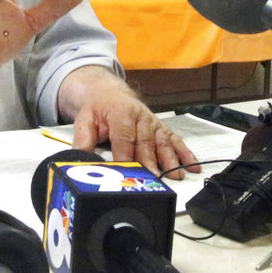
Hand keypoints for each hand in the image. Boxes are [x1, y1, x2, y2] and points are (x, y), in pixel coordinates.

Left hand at [70, 86, 200, 179]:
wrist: (111, 95)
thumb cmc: (98, 110)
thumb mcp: (85, 120)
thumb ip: (82, 140)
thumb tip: (78, 159)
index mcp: (121, 113)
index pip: (124, 137)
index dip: (127, 155)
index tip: (130, 171)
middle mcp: (141, 117)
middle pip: (146, 142)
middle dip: (150, 161)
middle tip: (154, 177)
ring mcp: (154, 123)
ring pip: (163, 142)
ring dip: (171, 159)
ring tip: (176, 175)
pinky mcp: (163, 128)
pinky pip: (176, 140)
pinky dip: (185, 153)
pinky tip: (193, 165)